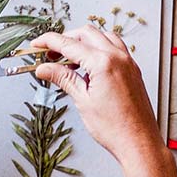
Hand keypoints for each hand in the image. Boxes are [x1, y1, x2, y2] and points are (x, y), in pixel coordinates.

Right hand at [31, 26, 176, 176]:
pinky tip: (89, 65)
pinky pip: (114, 47)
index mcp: (103, 63)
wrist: (139, 143)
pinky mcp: (132, 69)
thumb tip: (44, 68)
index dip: (48, 41)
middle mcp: (118, 57)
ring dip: (83, 42)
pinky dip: (99, 48)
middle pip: (85, 33)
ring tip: (69, 60)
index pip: (68, 44)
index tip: (36, 44)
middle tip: (50, 54)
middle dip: (65, 39)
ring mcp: (128, 62)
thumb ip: (63, 78)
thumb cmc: (116, 128)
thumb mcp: (82, 100)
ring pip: (102, 36)